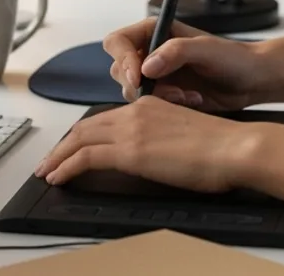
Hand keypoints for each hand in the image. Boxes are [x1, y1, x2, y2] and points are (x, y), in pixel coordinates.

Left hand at [34, 96, 255, 192]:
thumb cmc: (222, 145)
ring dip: (59, 155)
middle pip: (87, 126)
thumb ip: (165, 136)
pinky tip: (59, 177)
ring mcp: (132, 130)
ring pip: (80, 138)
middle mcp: (137, 112)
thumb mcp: (186, 132)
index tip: (73, 147)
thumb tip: (158, 154)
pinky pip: (86, 157)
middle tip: (50, 160)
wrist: (235, 147)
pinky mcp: (130, 150)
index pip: (107, 118)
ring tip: (47, 170)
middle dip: (63, 144)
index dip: (85, 133)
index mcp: (151, 105)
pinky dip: (67, 166)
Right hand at [104, 17, 265, 109]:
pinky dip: (167, 107)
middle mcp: (150, 52)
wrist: (251, 80)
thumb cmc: (233, 57)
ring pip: (132, 91)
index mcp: (154, 32)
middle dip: (140, 85)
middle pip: (120, 70)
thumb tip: (147, 66)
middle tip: (171, 92)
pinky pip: (149, 107)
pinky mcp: (164, 96)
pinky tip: (192, 101)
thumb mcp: (205, 49)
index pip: (118, 42)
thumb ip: (176, 51)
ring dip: (156, 98)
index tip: (138, 76)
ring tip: (187, 96)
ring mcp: (156, 76)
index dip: (123, 59)